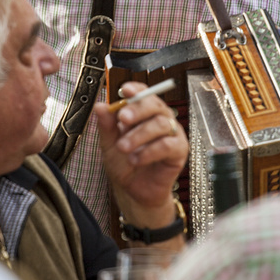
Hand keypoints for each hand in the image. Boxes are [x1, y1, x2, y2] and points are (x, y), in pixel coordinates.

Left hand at [94, 81, 187, 223]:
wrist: (134, 190)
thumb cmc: (124, 164)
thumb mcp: (109, 144)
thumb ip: (106, 126)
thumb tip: (100, 106)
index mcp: (144, 113)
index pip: (144, 93)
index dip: (137, 89)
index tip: (125, 90)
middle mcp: (161, 119)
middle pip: (155, 104)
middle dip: (138, 109)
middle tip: (122, 118)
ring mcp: (172, 134)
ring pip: (161, 124)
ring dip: (139, 135)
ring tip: (123, 148)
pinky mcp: (179, 151)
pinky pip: (168, 145)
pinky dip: (149, 151)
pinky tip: (136, 159)